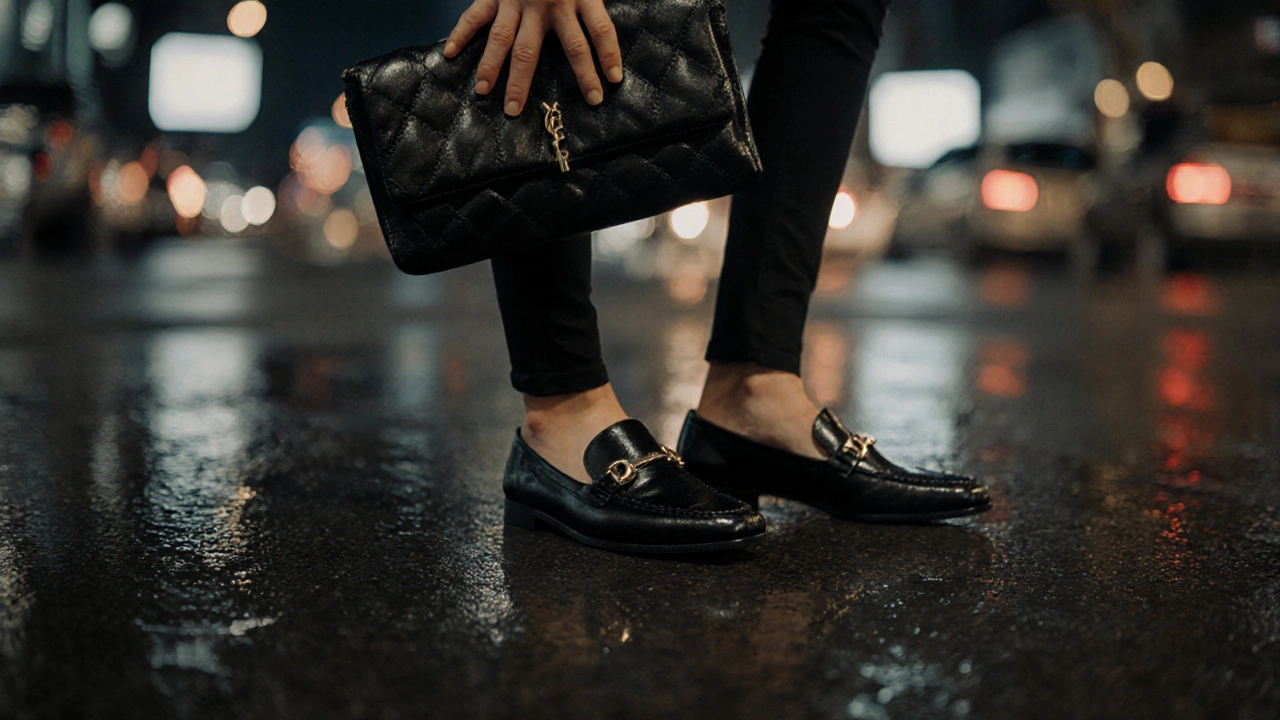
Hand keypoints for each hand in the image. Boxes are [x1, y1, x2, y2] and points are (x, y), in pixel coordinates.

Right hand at [443, 0, 622, 116]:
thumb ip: (598, 2)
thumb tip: (615, 35)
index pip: (599, 30)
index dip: (608, 55)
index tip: (613, 81)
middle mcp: (548, 3)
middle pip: (536, 50)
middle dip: (527, 82)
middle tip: (517, 111)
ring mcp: (518, 0)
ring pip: (504, 39)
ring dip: (493, 67)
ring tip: (484, 92)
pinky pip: (476, 14)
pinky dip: (462, 32)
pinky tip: (450, 53)